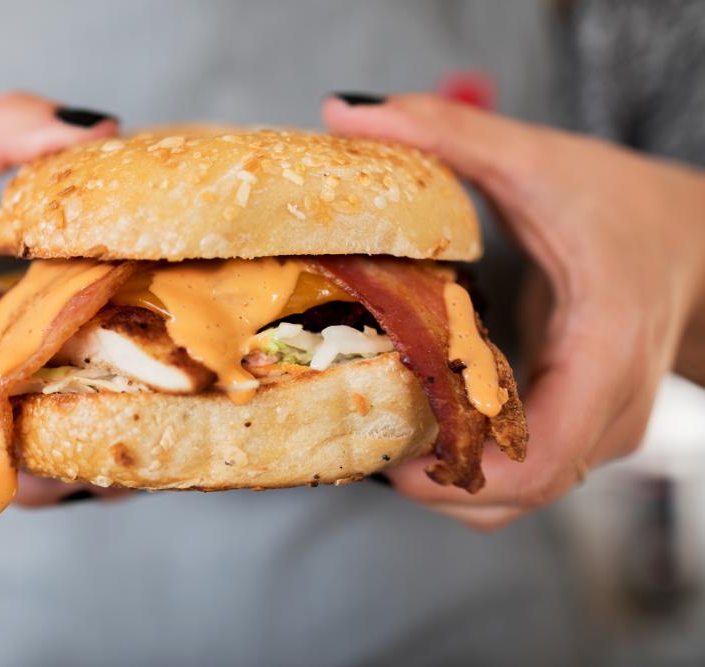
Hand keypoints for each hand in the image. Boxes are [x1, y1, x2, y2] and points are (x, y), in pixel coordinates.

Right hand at [0, 93, 120, 503]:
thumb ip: (6, 129)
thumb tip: (101, 129)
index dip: (11, 469)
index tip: (84, 474)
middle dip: (51, 471)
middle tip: (132, 466)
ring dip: (58, 454)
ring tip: (135, 448)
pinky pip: (0, 423)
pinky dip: (48, 423)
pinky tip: (110, 412)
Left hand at [323, 93, 704, 528]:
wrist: (692, 244)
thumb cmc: (625, 208)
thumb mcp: (540, 161)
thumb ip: (448, 133)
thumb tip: (348, 112)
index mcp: (603, 354)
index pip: (537, 460)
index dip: (454, 472)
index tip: (384, 451)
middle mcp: (604, 416)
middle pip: (510, 493)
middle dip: (428, 476)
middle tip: (355, 431)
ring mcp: (592, 433)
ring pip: (509, 495)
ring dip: (438, 475)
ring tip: (374, 427)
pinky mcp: (573, 433)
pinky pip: (512, 475)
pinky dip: (459, 462)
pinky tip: (413, 421)